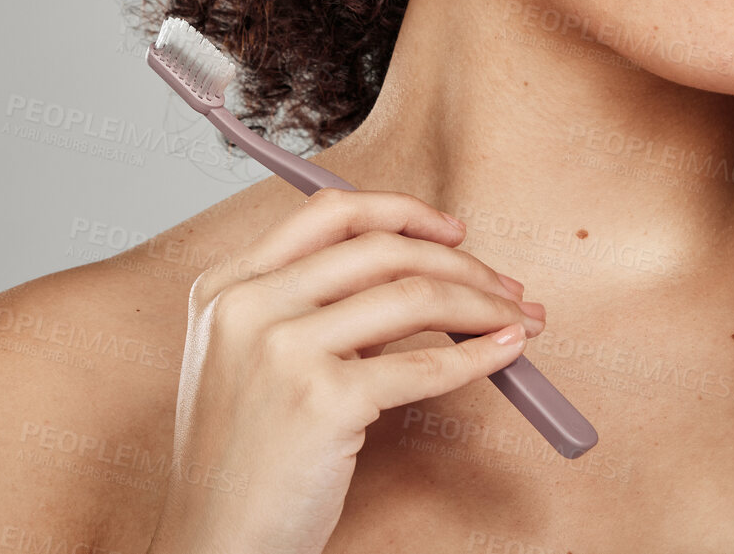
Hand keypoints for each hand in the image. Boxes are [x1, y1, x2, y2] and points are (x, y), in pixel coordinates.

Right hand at [145, 188, 546, 553]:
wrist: (215, 545)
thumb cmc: (246, 461)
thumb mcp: (255, 361)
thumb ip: (318, 310)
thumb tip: (424, 277)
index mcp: (228, 285)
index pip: (330, 213)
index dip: (404, 212)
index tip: (453, 231)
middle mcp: (248, 305)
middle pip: (382, 249)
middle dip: (461, 263)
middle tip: (506, 285)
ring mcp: (280, 348)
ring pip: (413, 295)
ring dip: (483, 303)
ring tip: (517, 319)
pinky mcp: (321, 400)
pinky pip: (424, 364)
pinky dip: (477, 355)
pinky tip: (504, 354)